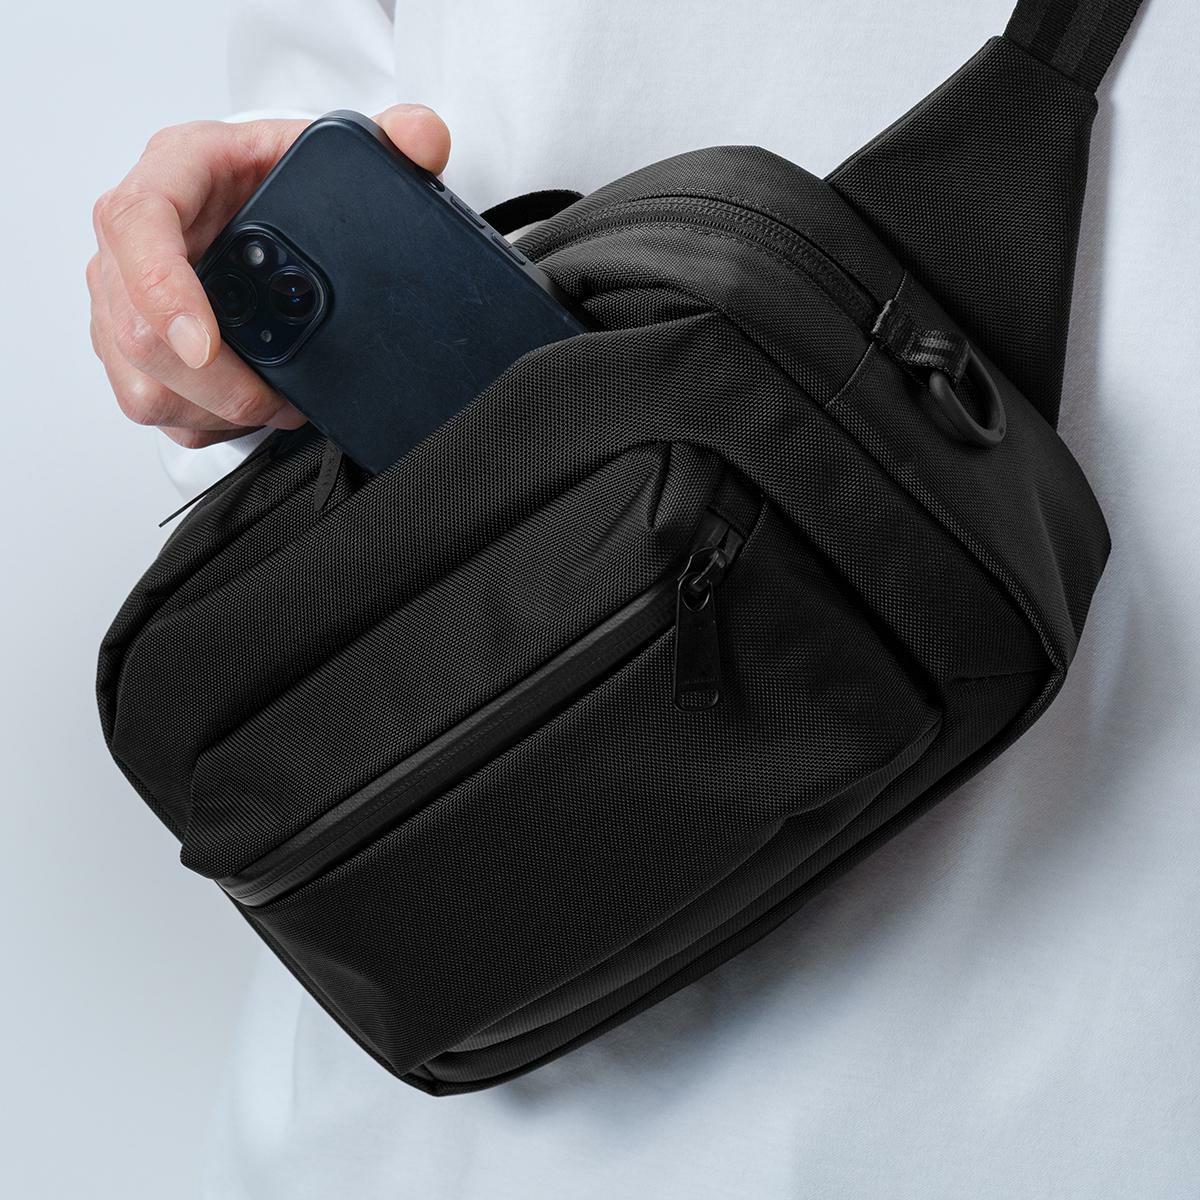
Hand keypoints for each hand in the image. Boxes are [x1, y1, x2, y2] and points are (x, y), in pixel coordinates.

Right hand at [87, 105, 450, 447]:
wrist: (259, 204)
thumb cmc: (276, 177)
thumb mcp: (331, 149)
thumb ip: (390, 138)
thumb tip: (422, 136)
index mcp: (176, 171)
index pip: (136, 224)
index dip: (162, 289)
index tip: (205, 343)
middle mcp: (134, 236)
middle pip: (137, 330)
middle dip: (218, 384)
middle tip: (278, 398)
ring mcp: (124, 297)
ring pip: (144, 383)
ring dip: (216, 408)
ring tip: (273, 402)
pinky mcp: (130, 346)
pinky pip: (155, 408)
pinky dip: (209, 421)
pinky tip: (249, 403)